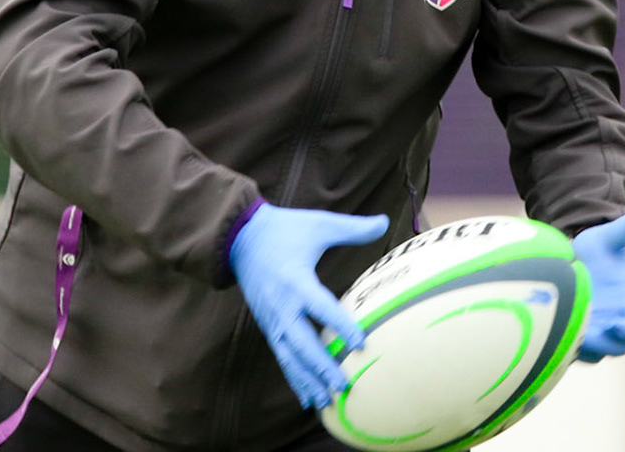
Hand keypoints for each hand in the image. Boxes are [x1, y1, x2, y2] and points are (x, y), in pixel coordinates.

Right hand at [229, 202, 388, 408]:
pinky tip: (308, 397)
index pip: (320, 308)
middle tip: (344, 385)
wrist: (240, 239)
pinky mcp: (269, 327)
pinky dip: (295, 378)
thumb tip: (384, 221)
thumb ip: (351, 228)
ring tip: (326, 402)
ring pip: (290, 357)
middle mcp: (282, 307)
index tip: (360, 343)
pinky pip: (283, 357)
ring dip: (307, 380)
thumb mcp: (319, 224)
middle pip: (302, 343)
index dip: (340, 326)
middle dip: (322, 366)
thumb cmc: (285, 230)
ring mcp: (272, 320)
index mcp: (295, 282)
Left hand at [571, 209, 624, 362]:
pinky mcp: (576, 338)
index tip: (619, 325)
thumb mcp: (609, 237)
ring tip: (565, 335)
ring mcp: (598, 334)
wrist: (580, 260)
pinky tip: (550, 334)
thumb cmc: (601, 250)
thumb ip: (624, 230)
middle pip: (618, 347)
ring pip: (594, 354)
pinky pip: (573, 352)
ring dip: (583, 348)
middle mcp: (618, 324)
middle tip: (586, 334)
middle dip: (604, 343)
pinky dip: (564, 348)